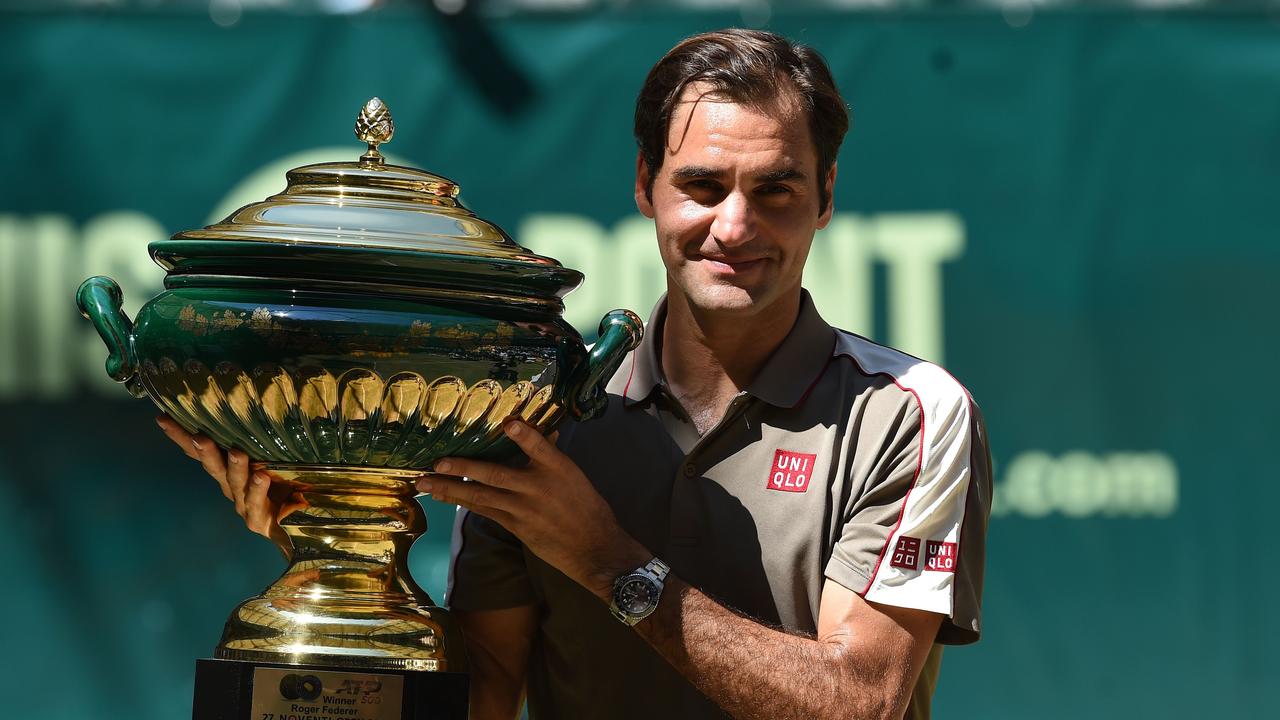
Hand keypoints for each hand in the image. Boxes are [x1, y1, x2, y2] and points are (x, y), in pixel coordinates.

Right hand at [155, 415, 291, 556]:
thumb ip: (263, 440)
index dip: (182, 437)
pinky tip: (261, 478)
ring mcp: (243, 504)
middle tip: (198, 436)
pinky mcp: (258, 520)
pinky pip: (257, 503)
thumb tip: (265, 406)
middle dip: (204, 451)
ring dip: (235, 468)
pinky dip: (258, 490)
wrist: (299, 526)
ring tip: (236, 453)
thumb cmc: (285, 486)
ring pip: (236, 484)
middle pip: (213, 466)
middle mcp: (230, 486)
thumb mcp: (272, 459)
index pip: (200, 452)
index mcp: (227, 470)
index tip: (163, 418)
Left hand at [418, 420, 650, 600]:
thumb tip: (527, 430)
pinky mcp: (517, 527)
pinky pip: (485, 512)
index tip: (508, 423)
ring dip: (451, 490)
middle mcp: (538, 487)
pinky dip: (464, 503)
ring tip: (426, 483)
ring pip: (482, 497)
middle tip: (436, 463)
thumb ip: (548, 453)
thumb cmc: (586, 507)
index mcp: (558, 468)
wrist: (594, 547)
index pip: (540, 447)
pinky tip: (447, 498)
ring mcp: (524, 509)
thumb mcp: (573, 475)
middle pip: (495, 474)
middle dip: (463, 468)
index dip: (524, 435)